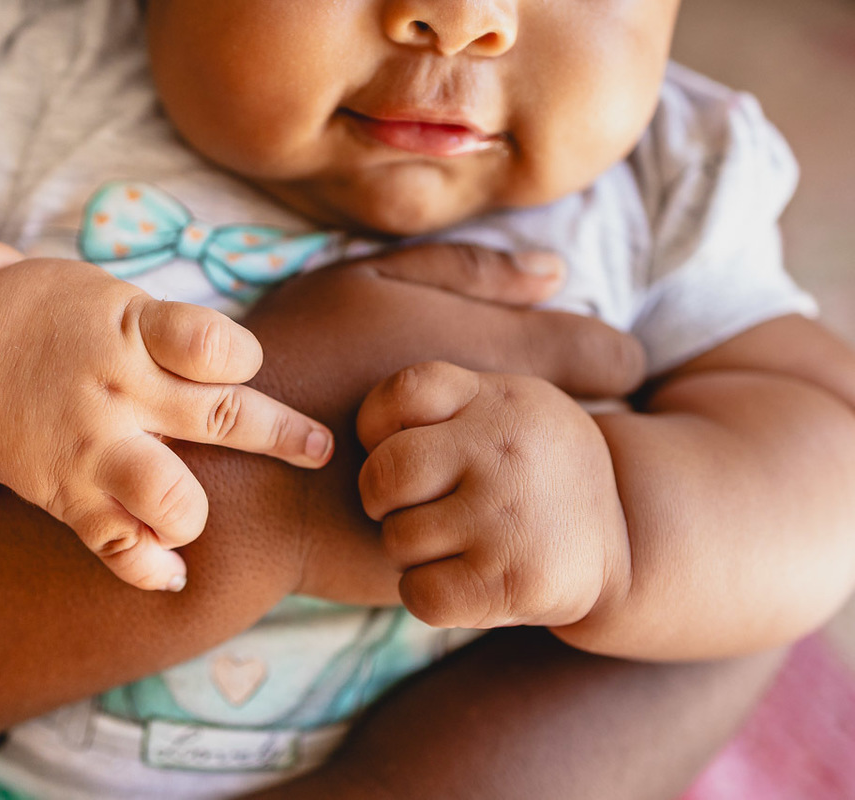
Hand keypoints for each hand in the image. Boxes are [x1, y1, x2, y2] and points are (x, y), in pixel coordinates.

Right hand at [0, 258, 332, 591]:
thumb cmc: (59, 322)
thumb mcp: (115, 301)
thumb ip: (173, 336)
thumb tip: (245, 374)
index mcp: (133, 330)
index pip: (214, 345)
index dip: (245, 359)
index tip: (244, 367)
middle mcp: (119, 390)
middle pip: (221, 418)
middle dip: (282, 438)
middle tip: (317, 450)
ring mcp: (92, 447)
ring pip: (172, 498)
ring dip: (199, 515)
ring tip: (200, 517)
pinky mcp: (65, 494)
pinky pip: (118, 546)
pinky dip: (152, 568)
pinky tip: (172, 572)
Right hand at [238, 243, 644, 604]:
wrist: (244, 479)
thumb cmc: (300, 362)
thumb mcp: (368, 286)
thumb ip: (468, 273)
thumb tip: (557, 272)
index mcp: (502, 353)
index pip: (613, 356)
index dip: (603, 357)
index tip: (578, 360)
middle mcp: (516, 427)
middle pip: (597, 422)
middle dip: (576, 411)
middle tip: (526, 406)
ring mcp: (497, 493)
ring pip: (561, 480)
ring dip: (541, 464)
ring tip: (494, 453)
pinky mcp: (472, 546)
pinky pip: (513, 527)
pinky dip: (502, 509)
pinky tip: (460, 493)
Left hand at [356, 362, 630, 628]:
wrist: (625, 538)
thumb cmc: (533, 469)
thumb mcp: (508, 407)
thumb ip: (445, 400)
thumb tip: (361, 428)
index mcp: (500, 399)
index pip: (404, 392)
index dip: (377, 425)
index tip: (396, 445)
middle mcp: (505, 451)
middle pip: (384, 474)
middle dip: (383, 499)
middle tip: (415, 506)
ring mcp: (509, 517)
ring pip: (398, 539)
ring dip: (411, 551)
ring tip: (454, 541)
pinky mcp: (512, 581)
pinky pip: (418, 593)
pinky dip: (427, 593)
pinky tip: (461, 578)